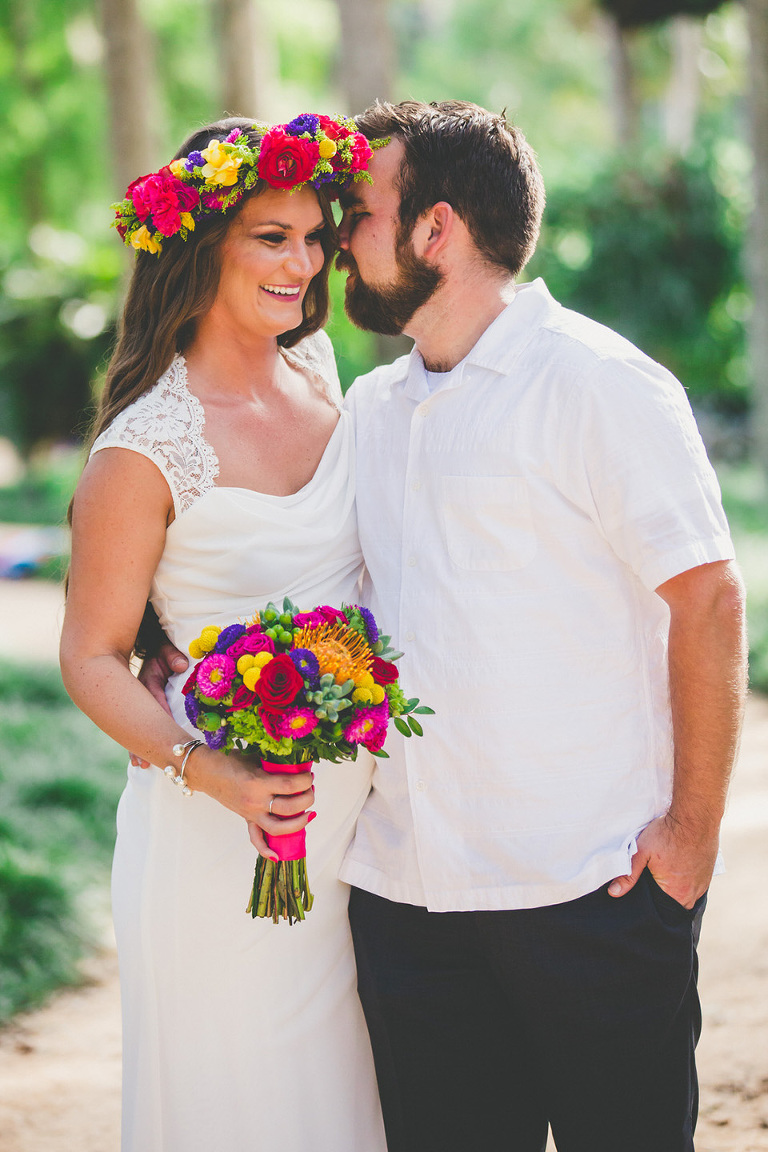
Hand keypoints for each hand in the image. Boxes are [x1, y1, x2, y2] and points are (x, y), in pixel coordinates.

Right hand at [129, 642, 189, 767]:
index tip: (167, 737)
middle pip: (140, 722)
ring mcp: (136, 703)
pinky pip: (136, 727)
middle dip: (142, 742)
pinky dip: (136, 742)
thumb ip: (172, 655)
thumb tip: (182, 665)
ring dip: (136, 746)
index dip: (161, 719)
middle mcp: (138, 696)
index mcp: (146, 681)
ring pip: (135, 728)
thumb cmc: (159, 648)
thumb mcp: (165, 648)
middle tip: (143, 763)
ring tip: (139, 766)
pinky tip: (137, 760)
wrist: (145, 644)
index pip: (155, 703)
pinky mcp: (138, 708)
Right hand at [185, 749, 315, 860]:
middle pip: (290, 807)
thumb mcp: (255, 758)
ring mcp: (251, 813)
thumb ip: (274, 765)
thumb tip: (297, 766)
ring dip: (299, 823)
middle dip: (307, 798)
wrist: (206, 771)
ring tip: (309, 813)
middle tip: (311, 789)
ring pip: (278, 828)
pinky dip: (266, 850)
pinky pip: (255, 838)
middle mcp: (255, 801)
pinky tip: (277, 856)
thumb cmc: (229, 760)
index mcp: (258, 782)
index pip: (290, 785)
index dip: (305, 780)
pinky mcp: (246, 819)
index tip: (310, 775)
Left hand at [607, 813, 717, 908]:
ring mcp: (703, 884)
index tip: (642, 896)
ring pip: (685, 895)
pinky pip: (695, 886)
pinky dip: (685, 881)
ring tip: (664, 876)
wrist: (694, 816)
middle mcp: (693, 894)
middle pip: (673, 904)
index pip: (660, 911)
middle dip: (661, 898)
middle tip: (650, 884)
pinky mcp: (708, 873)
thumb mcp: (642, 852)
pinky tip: (676, 870)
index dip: (650, 905)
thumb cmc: (667, 834)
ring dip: (675, 889)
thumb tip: (614, 893)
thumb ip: (628, 875)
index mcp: (677, 894)